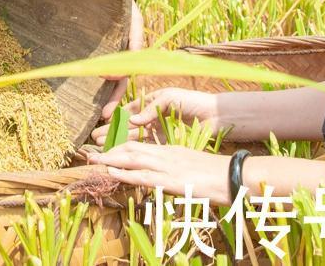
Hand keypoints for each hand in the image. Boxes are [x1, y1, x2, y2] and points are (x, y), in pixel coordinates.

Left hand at [84, 141, 231, 204]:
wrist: (234, 176)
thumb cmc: (218, 175)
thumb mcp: (193, 168)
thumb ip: (177, 169)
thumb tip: (165, 178)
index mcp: (171, 151)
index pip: (140, 146)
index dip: (120, 147)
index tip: (104, 149)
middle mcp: (166, 154)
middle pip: (131, 148)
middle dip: (109, 149)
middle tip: (90, 151)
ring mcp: (168, 165)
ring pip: (132, 158)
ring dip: (110, 158)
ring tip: (92, 158)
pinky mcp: (171, 179)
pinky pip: (142, 175)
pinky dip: (124, 172)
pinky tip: (111, 171)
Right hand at [91, 86, 220, 146]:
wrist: (213, 115)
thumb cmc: (191, 101)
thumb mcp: (169, 98)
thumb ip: (150, 108)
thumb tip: (132, 121)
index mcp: (150, 103)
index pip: (129, 109)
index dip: (115, 115)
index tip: (102, 120)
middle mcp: (151, 118)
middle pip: (127, 126)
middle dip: (111, 132)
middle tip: (95, 139)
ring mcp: (158, 131)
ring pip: (134, 138)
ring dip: (119, 143)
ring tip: (104, 148)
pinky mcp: (165, 143)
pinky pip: (146, 147)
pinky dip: (134, 151)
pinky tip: (123, 156)